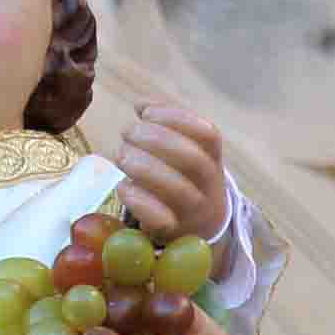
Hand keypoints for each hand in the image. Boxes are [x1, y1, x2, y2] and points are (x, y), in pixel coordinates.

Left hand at [114, 101, 228, 242]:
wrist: (198, 225)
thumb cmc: (183, 177)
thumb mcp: (184, 150)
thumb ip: (165, 125)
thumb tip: (141, 104)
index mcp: (213, 157)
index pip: (208, 134)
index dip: (175, 118)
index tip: (145, 112)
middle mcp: (209, 184)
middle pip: (193, 159)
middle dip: (156, 140)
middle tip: (127, 132)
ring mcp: (193, 209)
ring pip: (177, 189)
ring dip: (143, 167)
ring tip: (121, 154)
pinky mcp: (173, 230)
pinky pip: (159, 217)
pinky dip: (137, 199)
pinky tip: (123, 185)